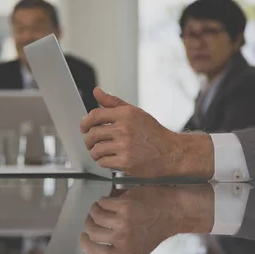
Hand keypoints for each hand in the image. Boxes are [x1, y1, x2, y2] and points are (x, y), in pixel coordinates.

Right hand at [79, 184, 213, 253]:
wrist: (172, 213)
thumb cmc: (153, 233)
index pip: (94, 252)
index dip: (85, 243)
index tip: (84, 236)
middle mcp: (123, 239)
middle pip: (92, 231)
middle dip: (88, 223)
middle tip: (92, 219)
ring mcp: (124, 221)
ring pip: (95, 215)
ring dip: (94, 210)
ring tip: (100, 208)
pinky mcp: (125, 205)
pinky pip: (102, 202)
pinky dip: (103, 200)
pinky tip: (110, 201)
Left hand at [80, 87, 213, 177]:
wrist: (171, 153)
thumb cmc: (153, 133)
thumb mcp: (135, 113)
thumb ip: (113, 102)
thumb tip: (96, 91)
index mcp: (125, 114)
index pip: (95, 115)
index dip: (84, 122)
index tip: (83, 127)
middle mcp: (124, 129)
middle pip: (92, 134)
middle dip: (88, 140)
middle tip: (91, 143)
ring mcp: (125, 146)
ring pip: (96, 150)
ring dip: (95, 153)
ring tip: (100, 153)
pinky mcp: (126, 162)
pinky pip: (103, 162)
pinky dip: (103, 162)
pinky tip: (109, 160)